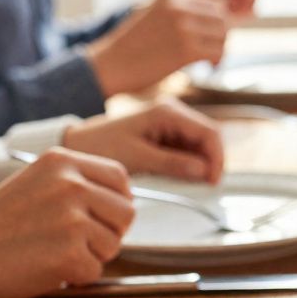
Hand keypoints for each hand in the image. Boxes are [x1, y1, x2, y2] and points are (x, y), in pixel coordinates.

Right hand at [0, 149, 133, 297]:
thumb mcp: (37, 183)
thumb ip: (78, 184)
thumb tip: (127, 200)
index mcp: (62, 162)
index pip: (120, 178)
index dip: (118, 200)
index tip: (103, 215)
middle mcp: (71, 185)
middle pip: (126, 213)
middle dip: (109, 232)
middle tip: (76, 241)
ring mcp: (72, 219)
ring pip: (114, 244)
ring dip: (91, 255)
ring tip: (54, 250)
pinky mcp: (70, 253)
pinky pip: (95, 270)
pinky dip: (76, 276)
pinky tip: (47, 266)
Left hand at [64, 99, 224, 183]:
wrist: (79, 143)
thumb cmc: (102, 146)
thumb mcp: (138, 158)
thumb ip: (173, 163)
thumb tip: (203, 171)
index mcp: (167, 112)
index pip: (209, 132)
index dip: (217, 158)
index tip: (214, 181)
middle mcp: (173, 112)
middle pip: (208, 137)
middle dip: (211, 162)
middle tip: (207, 186)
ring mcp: (171, 122)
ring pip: (200, 145)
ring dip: (201, 164)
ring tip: (193, 183)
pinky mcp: (166, 133)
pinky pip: (188, 149)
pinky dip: (190, 164)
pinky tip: (182, 176)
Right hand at [86, 0, 229, 96]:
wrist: (111, 65)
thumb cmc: (134, 44)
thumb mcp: (156, 14)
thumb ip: (182, 10)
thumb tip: (220, 14)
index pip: (214, 2)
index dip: (217, 21)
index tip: (210, 36)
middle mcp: (177, 6)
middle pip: (222, 17)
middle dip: (221, 35)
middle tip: (212, 49)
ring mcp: (182, 26)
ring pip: (223, 34)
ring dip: (220, 48)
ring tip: (209, 58)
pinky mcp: (186, 49)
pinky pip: (218, 52)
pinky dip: (216, 60)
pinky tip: (207, 65)